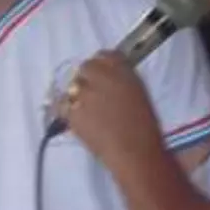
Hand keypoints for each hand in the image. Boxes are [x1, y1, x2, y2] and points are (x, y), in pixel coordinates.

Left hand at [60, 52, 164, 168]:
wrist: (135, 154)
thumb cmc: (146, 128)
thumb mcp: (140, 95)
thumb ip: (124, 80)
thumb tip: (112, 78)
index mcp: (124, 70)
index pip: (106, 55)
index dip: (104, 66)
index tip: (105, 76)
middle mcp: (102, 76)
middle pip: (86, 67)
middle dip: (88, 79)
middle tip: (94, 95)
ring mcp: (85, 94)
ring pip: (73, 86)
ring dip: (78, 95)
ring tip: (88, 111)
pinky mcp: (72, 112)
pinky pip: (64, 105)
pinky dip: (69, 111)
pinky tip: (80, 121)